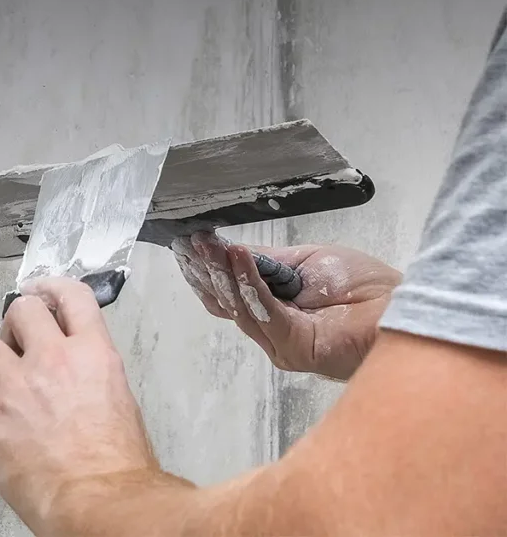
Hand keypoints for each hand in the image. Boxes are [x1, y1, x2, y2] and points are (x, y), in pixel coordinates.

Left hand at [0, 278, 162, 535]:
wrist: (100, 503)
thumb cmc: (118, 466)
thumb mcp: (119, 401)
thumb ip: (90, 373)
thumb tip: (72, 375)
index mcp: (92, 354)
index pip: (70, 296)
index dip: (50, 288)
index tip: (39, 290)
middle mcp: (53, 359)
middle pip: (20, 310)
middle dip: (15, 324)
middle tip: (17, 345)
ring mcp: (17, 386)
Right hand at [173, 231, 401, 380]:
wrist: (404, 307)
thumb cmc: (366, 286)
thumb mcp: (306, 262)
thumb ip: (267, 262)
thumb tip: (230, 250)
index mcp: (273, 311)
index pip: (227, 295)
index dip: (205, 271)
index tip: (186, 244)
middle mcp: (271, 331)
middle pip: (224, 302)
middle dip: (204, 270)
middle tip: (186, 243)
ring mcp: (280, 342)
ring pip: (237, 307)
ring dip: (220, 272)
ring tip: (206, 244)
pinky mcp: (294, 346)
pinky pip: (262, 311)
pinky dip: (248, 281)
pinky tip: (237, 255)